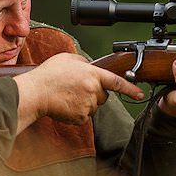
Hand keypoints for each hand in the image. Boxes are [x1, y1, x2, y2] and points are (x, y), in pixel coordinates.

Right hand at [13, 53, 143, 130]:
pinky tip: (66, 105)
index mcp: (92, 74)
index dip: (130, 89)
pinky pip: (84, 116)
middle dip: (95, 93)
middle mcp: (93, 90)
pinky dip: (77, 112)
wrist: (36, 92)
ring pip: (93, 107)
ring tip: (68, 96)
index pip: (117, 82)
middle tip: (78, 89)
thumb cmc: (49, 75)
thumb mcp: (69, 58)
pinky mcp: (81, 117)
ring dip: (85, 103)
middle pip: (103, 96)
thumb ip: (84, 62)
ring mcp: (87, 105)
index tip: (140, 94)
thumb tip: (89, 66)